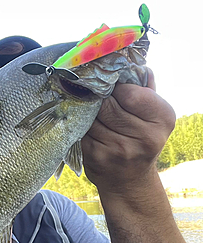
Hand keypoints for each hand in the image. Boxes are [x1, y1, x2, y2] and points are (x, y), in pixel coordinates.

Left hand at [81, 69, 175, 193]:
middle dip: (98, 98)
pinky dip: (79, 125)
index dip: (115, 87)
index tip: (111, 87)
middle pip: (107, 105)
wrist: (129, 180)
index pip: (130, 93)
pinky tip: (83, 125)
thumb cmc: (140, 138)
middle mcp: (145, 137)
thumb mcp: (152, 114)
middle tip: (93, 95)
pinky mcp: (97, 158)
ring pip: (91, 117)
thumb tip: (132, 62)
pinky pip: (81, 130)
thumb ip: (144, 89)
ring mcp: (119, 149)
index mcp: (162, 119)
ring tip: (87, 109)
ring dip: (85, 111)